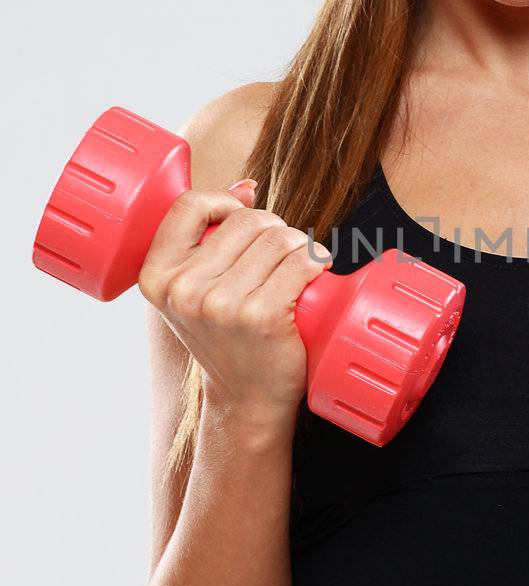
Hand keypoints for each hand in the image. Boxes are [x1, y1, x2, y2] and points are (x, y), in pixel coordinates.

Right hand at [138, 178, 333, 422]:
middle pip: (246, 219)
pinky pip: (301, 261)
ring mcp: (220, 304)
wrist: (247, 398)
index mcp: (155, 276)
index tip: (242, 219)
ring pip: (278, 237)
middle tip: (278, 260)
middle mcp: (182, 290)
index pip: (189, 205)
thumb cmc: (228, 337)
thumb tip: (247, 187)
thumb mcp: (198, 289)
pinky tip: (314, 278)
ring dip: (299, 246)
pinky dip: (316, 262)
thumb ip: (210, 237)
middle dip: (272, 230)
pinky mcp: (260, 316)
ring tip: (297, 270)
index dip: (224, 203)